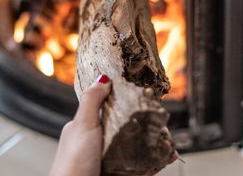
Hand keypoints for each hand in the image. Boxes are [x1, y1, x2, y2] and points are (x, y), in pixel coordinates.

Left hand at [49, 74, 177, 175]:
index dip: (128, 104)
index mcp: (88, 130)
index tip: (146, 99)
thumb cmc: (73, 164)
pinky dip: (156, 162)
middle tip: (162, 123)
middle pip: (129, 130)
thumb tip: (103, 77)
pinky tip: (167, 157)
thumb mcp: (82, 125)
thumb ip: (92, 101)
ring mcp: (111, 162)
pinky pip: (143, 167)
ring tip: (168, 142)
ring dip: (156, 144)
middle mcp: (100, 145)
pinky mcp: (122, 175)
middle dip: (148, 126)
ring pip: (138, 149)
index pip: (111, 110)